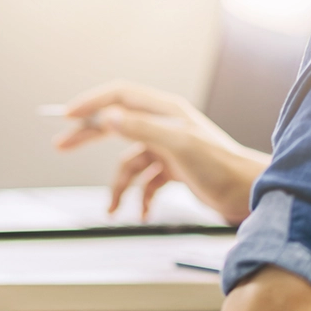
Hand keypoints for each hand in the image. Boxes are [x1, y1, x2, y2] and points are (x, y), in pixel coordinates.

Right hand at [54, 81, 269, 224]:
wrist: (249, 193)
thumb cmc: (221, 167)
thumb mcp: (177, 145)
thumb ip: (141, 129)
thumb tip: (108, 118)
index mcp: (166, 111)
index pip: (120, 96)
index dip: (91, 103)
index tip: (67, 116)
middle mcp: (165, 126)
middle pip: (116, 124)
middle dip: (88, 137)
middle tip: (60, 145)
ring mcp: (168, 148)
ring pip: (128, 165)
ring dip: (119, 189)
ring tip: (114, 211)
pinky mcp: (174, 170)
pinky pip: (145, 183)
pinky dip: (140, 199)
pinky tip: (142, 214)